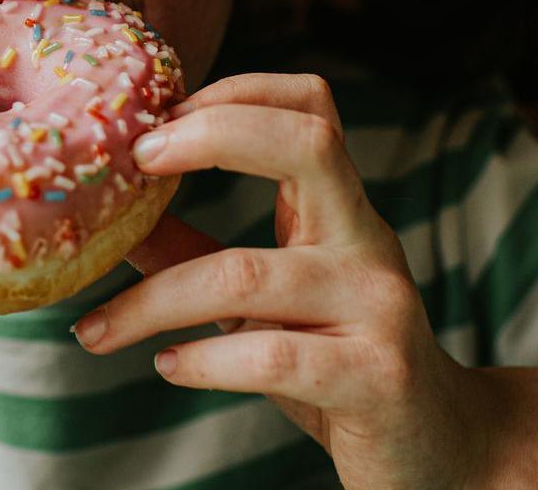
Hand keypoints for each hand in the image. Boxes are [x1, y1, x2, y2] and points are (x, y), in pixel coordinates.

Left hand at [72, 73, 492, 489]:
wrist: (440, 447)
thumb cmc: (338, 361)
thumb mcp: (266, 300)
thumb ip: (197, 255)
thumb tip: (113, 223)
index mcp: (341, 210)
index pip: (311, 105)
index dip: (237, 91)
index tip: (159, 121)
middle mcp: (366, 242)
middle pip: (306, 145)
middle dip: (211, 138)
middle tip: (134, 165)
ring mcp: (378, 306)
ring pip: (246, 275)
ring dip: (152, 301)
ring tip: (97, 330)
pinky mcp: (376, 378)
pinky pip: (272, 357)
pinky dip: (204, 361)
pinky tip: (169, 366)